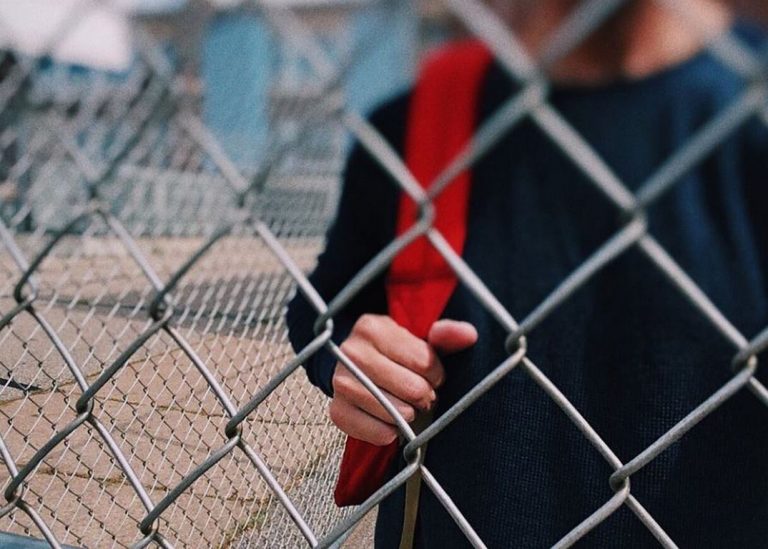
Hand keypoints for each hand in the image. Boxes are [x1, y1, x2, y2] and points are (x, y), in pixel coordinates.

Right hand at [329, 314, 477, 445]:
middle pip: (412, 388)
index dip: (436, 373)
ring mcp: (341, 382)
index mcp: (372, 327)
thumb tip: (468, 335)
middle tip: (420, 394)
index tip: (430, 374)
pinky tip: (391, 420)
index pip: (423, 361)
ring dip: (409, 414)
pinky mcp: (337, 411)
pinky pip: (378, 432)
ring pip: (396, 412)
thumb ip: (446, 335)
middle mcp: (351, 352)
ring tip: (407, 405)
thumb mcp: (420, 337)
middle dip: (425, 395)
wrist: (356, 369)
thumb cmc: (394, 353)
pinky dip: (391, 432)